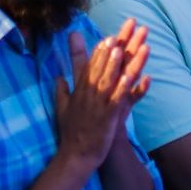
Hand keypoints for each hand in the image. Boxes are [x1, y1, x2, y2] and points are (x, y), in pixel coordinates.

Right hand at [55, 21, 150, 166]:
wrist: (75, 155)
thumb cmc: (70, 132)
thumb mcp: (62, 108)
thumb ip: (61, 90)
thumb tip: (58, 77)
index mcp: (79, 90)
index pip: (89, 67)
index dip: (100, 52)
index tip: (107, 38)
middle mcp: (88, 93)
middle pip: (100, 68)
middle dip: (110, 51)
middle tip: (118, 34)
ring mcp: (97, 104)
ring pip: (109, 79)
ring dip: (116, 63)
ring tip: (123, 48)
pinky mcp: (107, 116)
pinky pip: (117, 98)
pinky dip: (124, 86)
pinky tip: (132, 75)